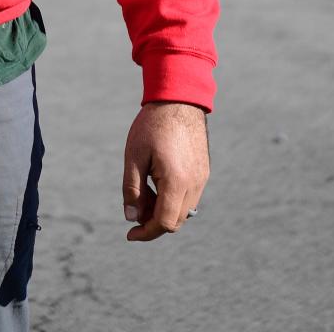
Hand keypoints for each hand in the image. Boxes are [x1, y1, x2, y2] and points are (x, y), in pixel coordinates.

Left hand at [122, 101, 208, 241]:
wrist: (178, 100)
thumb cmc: (152, 126)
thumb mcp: (134, 156)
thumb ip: (131, 189)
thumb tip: (131, 218)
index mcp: (176, 182)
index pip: (164, 223)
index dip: (146, 232)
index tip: (130, 233)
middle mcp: (194, 185)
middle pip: (175, 221)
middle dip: (152, 220)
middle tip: (134, 203)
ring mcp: (202, 179)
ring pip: (183, 210)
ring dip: (163, 208)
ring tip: (144, 186)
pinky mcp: (203, 172)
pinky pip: (189, 196)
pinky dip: (173, 198)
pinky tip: (157, 178)